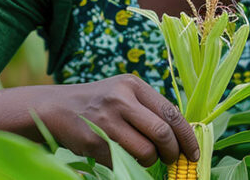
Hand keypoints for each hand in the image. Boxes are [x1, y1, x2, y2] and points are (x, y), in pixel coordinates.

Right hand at [43, 74, 199, 166]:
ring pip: (146, 151)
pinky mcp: (94, 141)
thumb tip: (180, 136)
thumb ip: (148, 108)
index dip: (186, 136)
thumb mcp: (123, 93)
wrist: (56, 108)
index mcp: (133, 85)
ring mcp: (106, 121)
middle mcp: (121, 100)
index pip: (171, 113)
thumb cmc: (98, 103)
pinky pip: (123, 160)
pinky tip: (124, 156)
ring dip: (151, 160)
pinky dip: (129, 164)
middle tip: (173, 159)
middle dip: (173, 152)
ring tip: (146, 157)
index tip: (192, 152)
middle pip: (162, 132)